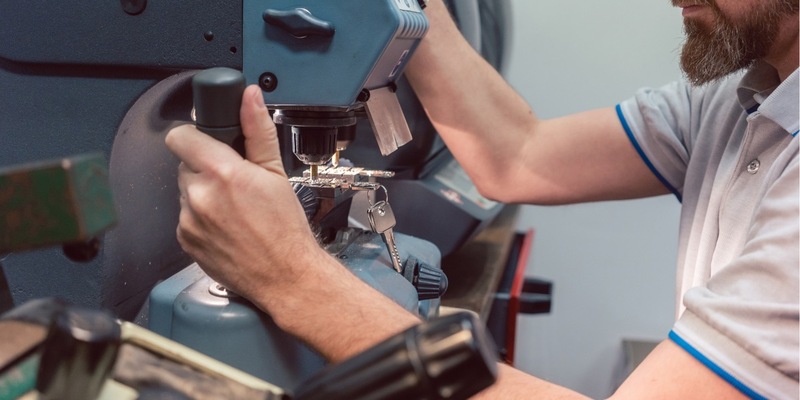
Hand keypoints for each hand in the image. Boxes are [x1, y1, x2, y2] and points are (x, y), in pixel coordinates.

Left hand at [165, 85, 322, 308]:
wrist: (285, 276)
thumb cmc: (285, 228)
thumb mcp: (276, 172)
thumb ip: (257, 130)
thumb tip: (249, 97)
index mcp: (222, 172)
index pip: (180, 136)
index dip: (195, 135)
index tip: (209, 142)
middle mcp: (198, 196)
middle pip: (186, 164)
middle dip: (206, 167)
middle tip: (234, 182)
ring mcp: (187, 221)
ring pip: (186, 191)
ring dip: (204, 193)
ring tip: (235, 208)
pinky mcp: (184, 240)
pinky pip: (186, 217)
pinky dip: (202, 218)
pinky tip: (228, 226)